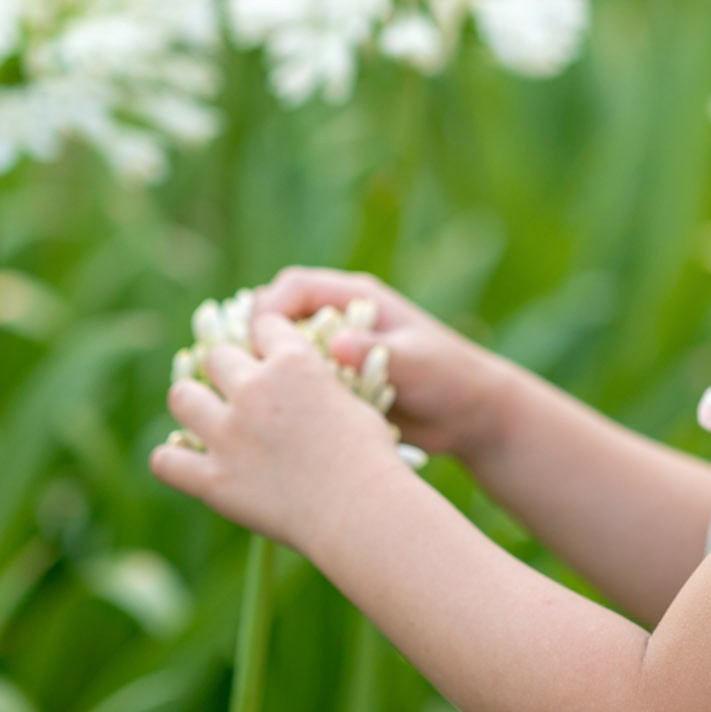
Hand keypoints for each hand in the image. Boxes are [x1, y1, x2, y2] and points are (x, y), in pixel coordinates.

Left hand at [149, 306, 410, 553]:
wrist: (361, 511)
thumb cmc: (371, 459)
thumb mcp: (354, 403)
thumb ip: (318, 388)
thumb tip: (306, 391)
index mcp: (294, 362)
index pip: (264, 325)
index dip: (267, 340)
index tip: (269, 355)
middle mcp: (254, 389)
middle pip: (216, 356)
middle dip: (227, 369)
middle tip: (239, 391)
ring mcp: (228, 434)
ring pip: (182, 397)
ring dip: (193, 404)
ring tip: (206, 418)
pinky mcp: (213, 479)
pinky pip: (165, 460)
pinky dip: (173, 461)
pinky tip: (187, 463)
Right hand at [253, 265, 515, 462]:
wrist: (470, 416)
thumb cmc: (449, 377)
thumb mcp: (415, 361)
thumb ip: (376, 350)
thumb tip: (336, 345)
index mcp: (355, 299)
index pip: (295, 287)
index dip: (267, 309)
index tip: (254, 340)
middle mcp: (338, 321)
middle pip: (276, 318)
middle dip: (254, 342)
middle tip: (240, 375)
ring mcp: (332, 355)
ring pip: (279, 355)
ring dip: (263, 372)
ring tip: (246, 402)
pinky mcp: (332, 385)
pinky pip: (294, 386)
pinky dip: (280, 397)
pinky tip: (267, 423)